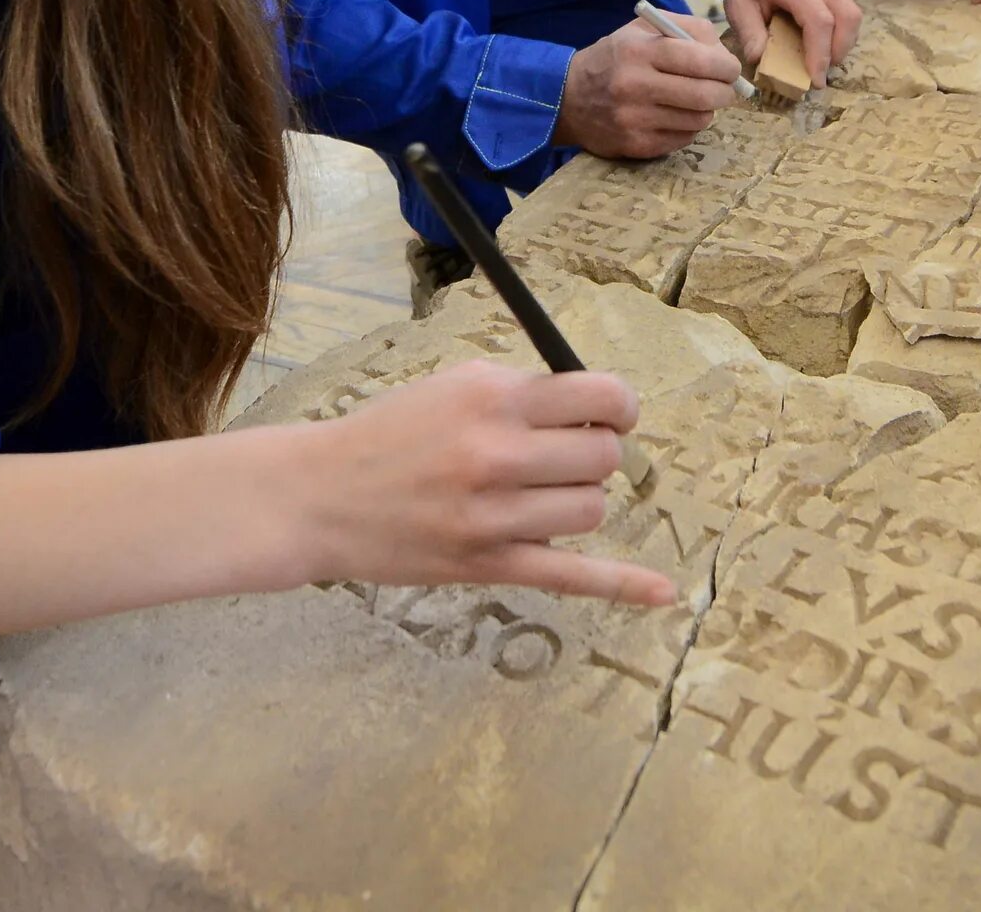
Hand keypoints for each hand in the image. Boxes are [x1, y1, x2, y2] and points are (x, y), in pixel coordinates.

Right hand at [301, 361, 671, 604]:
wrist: (319, 495)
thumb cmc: (388, 435)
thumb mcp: (452, 387)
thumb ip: (522, 393)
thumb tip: (595, 405)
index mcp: (492, 397)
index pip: (598, 395)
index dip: (618, 405)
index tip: (614, 413)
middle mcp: (497, 451)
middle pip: (602, 456)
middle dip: (590, 455)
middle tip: (557, 459)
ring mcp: (493, 514)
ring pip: (590, 508)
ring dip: (575, 501)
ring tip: (535, 497)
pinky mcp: (487, 564)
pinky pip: (571, 575)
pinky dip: (623, 585)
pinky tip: (662, 593)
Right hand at [555, 20, 742, 156]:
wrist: (568, 98)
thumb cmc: (615, 57)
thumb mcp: (643, 29)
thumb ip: (688, 30)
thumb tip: (725, 56)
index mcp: (639, 50)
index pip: (700, 60)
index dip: (726, 67)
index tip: (731, 69)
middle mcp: (635, 85)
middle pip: (705, 95)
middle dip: (725, 92)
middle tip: (725, 89)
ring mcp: (634, 119)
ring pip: (698, 119)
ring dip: (706, 110)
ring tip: (694, 100)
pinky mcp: (636, 145)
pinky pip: (684, 138)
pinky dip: (688, 127)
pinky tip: (675, 116)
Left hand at [722, 0, 862, 68]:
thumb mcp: (738, 6)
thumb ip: (750, 34)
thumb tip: (763, 62)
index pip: (819, 21)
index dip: (821, 53)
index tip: (815, 80)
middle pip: (848, 17)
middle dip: (839, 51)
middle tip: (820, 73)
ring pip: (853, 15)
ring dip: (843, 43)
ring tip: (823, 61)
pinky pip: (849, 12)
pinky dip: (842, 34)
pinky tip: (825, 45)